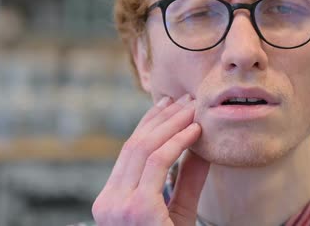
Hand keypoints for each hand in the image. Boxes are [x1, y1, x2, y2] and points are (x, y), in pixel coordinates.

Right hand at [92, 95, 209, 225]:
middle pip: (135, 145)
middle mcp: (108, 201)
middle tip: (186, 98)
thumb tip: (201, 148)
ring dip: (172, 123)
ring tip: (194, 108)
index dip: (149, 124)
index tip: (169, 105)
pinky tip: (195, 130)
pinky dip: (178, 142)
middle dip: (163, 117)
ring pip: (145, 148)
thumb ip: (187, 182)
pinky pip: (158, 162)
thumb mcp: (178, 210)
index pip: (130, 152)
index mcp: (111, 200)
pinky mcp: (138, 208)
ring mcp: (120, 205)